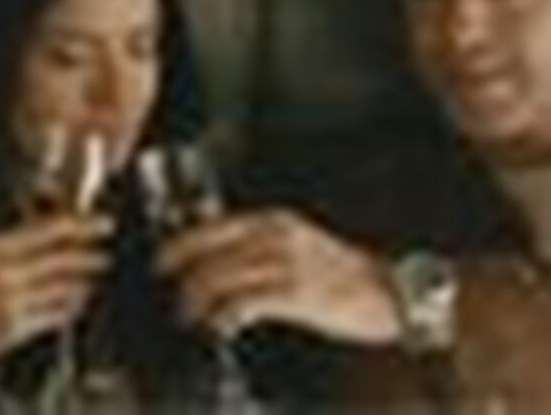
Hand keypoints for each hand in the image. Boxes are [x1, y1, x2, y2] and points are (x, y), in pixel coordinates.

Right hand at [0, 212, 112, 377]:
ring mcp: (10, 301)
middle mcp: (4, 272)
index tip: (106, 224)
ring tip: (87, 283)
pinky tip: (74, 304)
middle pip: (62, 260)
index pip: (51, 229)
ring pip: (64, 289)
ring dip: (81, 285)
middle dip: (88, 258)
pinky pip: (58, 314)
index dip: (83, 225)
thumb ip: (28, 238)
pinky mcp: (16, 327)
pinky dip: (70, 308)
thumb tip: (70, 221)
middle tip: (104, 257)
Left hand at [158, 209, 402, 344]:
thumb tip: (218, 260)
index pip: (214, 226)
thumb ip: (261, 247)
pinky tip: (220, 328)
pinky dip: (224, 317)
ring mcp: (287, 263)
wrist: (389, 290)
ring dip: (197, 301)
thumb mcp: (299, 245)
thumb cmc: (341, 274)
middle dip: (182, 276)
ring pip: (222, 278)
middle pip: (211, 252)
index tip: (161, 263)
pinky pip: (245, 303)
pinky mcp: (297, 293)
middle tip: (172, 299)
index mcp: (275, 221)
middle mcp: (277, 236)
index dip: (180, 244)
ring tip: (190, 318)